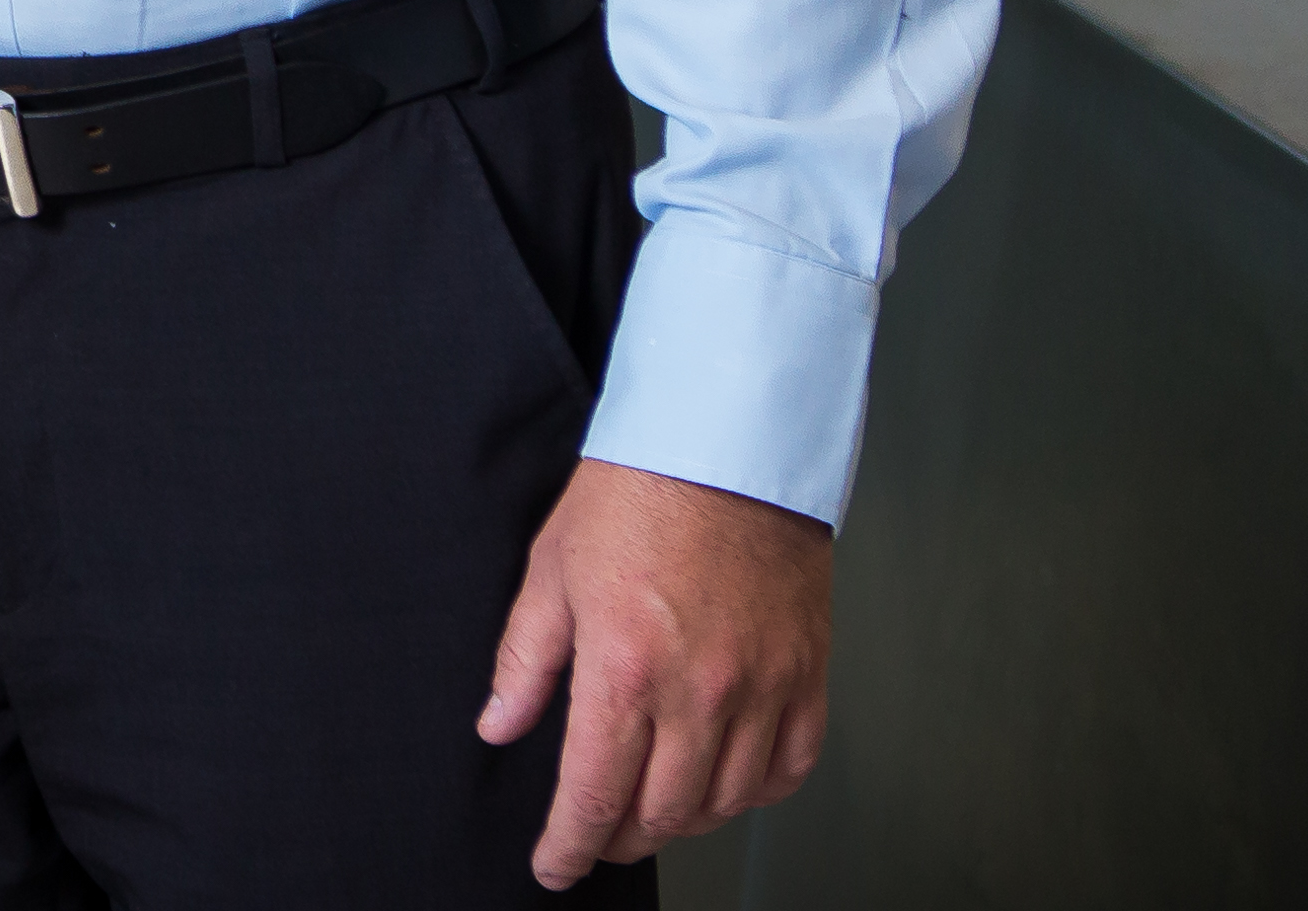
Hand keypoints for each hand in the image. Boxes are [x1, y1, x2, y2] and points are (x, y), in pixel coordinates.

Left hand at [478, 456, 833, 886]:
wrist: (727, 441)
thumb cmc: (636, 492)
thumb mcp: (551, 571)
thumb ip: (526, 662)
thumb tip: (500, 727)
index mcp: (625, 667)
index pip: (595, 793)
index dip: (571, 844)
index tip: (554, 866)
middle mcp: (700, 691)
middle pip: (663, 812)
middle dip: (621, 837)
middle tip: (596, 835)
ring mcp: (762, 688)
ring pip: (724, 801)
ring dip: (682, 820)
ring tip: (651, 809)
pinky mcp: (807, 676)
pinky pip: (787, 769)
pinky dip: (753, 791)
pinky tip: (722, 782)